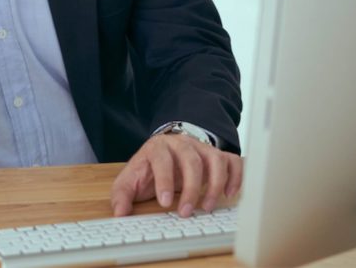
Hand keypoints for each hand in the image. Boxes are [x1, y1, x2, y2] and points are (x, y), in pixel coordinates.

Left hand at [110, 134, 242, 217]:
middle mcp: (182, 144)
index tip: (165, 202)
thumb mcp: (131, 179)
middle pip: (191, 160)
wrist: (165, 150)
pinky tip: (229, 193)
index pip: (162, 159)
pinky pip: (232, 160)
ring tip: (207, 206)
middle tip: (186, 212)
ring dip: (214, 184)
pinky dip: (235, 176)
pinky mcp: (217, 155)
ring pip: (215, 159)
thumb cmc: (149, 167)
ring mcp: (202, 148)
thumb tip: (120, 212)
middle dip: (191, 188)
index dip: (165, 180)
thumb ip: (122, 194)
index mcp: (158, 147)